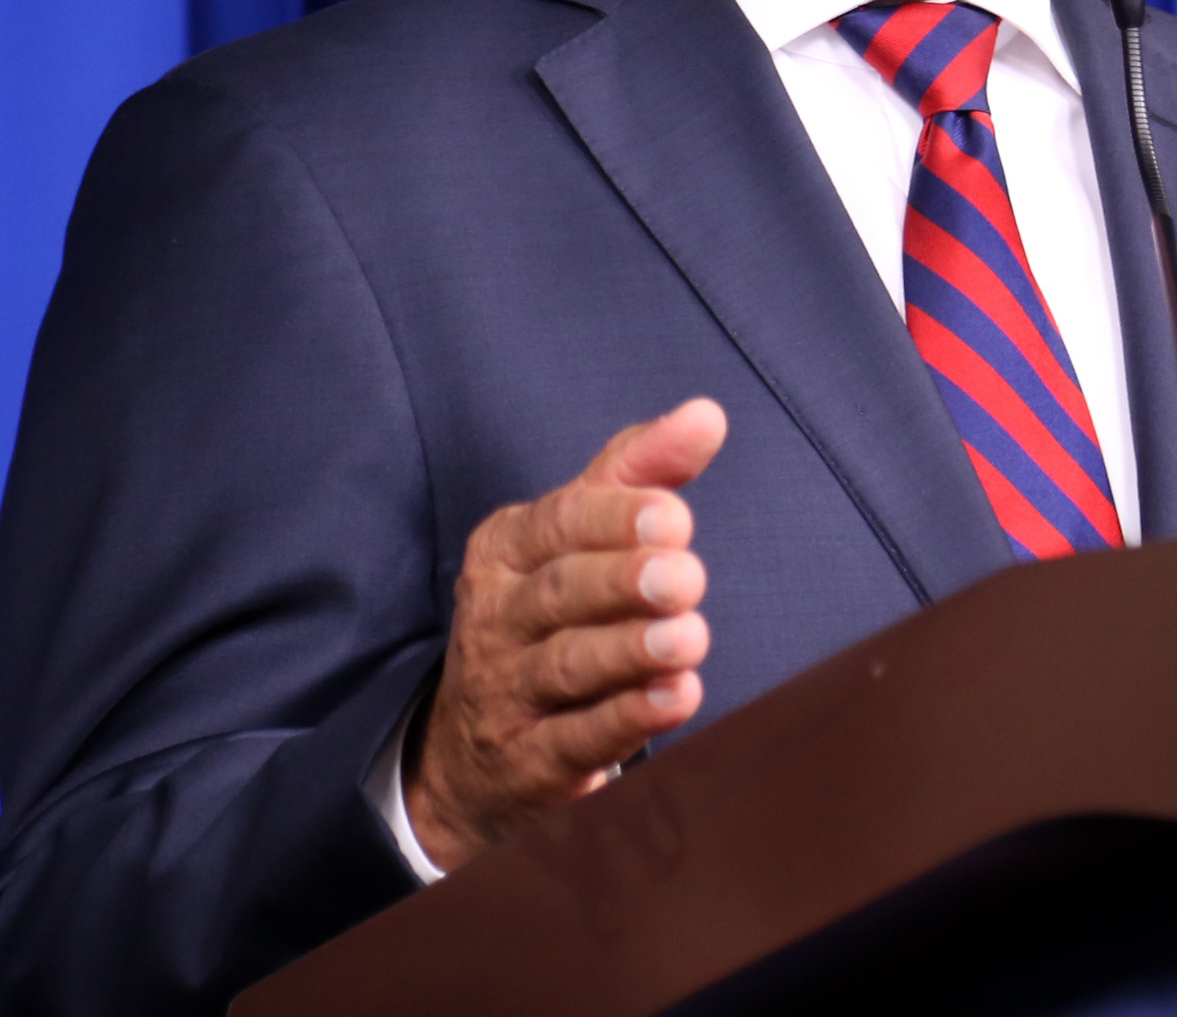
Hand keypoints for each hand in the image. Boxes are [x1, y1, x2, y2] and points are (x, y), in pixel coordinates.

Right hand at [403, 399, 728, 871]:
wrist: (469, 758)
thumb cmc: (548, 617)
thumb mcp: (576, 538)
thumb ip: (638, 473)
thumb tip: (707, 414)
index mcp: (506, 549)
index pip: (558, 523)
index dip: (615, 519)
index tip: (675, 516)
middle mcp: (497, 617)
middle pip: (560, 593)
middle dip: (624, 581)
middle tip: (687, 576)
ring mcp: (507, 693)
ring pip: (568, 665)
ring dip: (631, 650)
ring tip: (690, 638)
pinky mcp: (531, 762)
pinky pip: (577, 738)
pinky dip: (628, 718)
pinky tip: (677, 698)